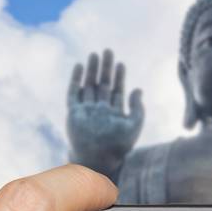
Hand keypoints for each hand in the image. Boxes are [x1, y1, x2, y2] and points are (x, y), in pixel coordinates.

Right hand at [67, 48, 142, 179]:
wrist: (97, 159)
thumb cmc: (118, 147)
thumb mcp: (133, 126)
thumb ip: (137, 108)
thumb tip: (138, 89)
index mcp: (114, 113)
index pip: (116, 90)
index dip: (119, 77)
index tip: (121, 63)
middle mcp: (99, 110)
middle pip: (102, 84)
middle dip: (105, 68)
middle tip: (108, 51)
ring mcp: (86, 111)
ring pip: (88, 85)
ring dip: (91, 70)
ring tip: (94, 54)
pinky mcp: (74, 113)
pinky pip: (73, 93)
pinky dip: (76, 79)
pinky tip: (79, 66)